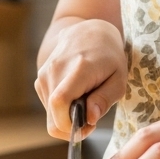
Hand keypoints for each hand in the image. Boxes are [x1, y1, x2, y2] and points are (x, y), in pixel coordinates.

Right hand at [35, 18, 127, 139]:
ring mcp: (44, 73)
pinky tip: (75, 95)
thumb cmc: (109, 56)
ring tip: (85, 101)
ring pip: (50, 114)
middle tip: (91, 118)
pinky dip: (62, 109)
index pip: (60, 102)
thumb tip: (89, 119)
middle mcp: (55, 70)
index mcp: (78, 69)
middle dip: (72, 127)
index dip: (69, 125)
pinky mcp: (40, 78)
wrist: (89, 31)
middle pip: (53, 116)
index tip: (88, 127)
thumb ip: (105, 99)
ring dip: (67, 116)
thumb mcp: (119, 78)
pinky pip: (48, 106)